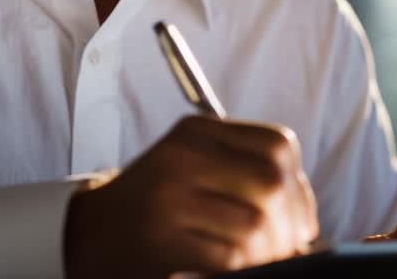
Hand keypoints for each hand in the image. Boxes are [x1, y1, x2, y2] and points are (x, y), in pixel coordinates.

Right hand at [63, 115, 318, 277]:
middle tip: (289, 248)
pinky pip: (230, 256)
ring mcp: (168, 198)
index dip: (301, 186)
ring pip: (255, 223)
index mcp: (195, 131)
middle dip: (291, 223)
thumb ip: (246, 175)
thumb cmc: (155, 208)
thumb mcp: (194, 169)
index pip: (277, 144)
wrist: (90, 237)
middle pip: (272, 182)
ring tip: (262, 261)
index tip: (300, 218)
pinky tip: (233, 269)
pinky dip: (244, 268)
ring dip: (270, 252)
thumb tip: (306, 217)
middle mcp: (181, 156)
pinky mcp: (162, 240)